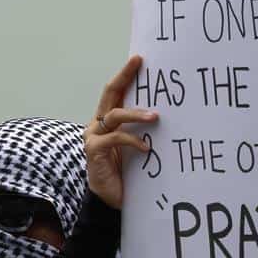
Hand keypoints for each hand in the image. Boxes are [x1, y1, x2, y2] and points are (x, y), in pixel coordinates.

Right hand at [85, 55, 157, 209]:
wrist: (112, 199)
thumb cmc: (127, 173)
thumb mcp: (137, 147)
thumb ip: (142, 130)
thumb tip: (164, 114)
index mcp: (107, 121)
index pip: (116, 91)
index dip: (125, 74)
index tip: (139, 58)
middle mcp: (97, 124)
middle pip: (110, 93)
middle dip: (124, 76)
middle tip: (139, 63)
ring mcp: (93, 137)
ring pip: (115, 115)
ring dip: (137, 114)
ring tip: (155, 117)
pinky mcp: (94, 151)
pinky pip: (115, 139)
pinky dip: (133, 141)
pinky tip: (146, 148)